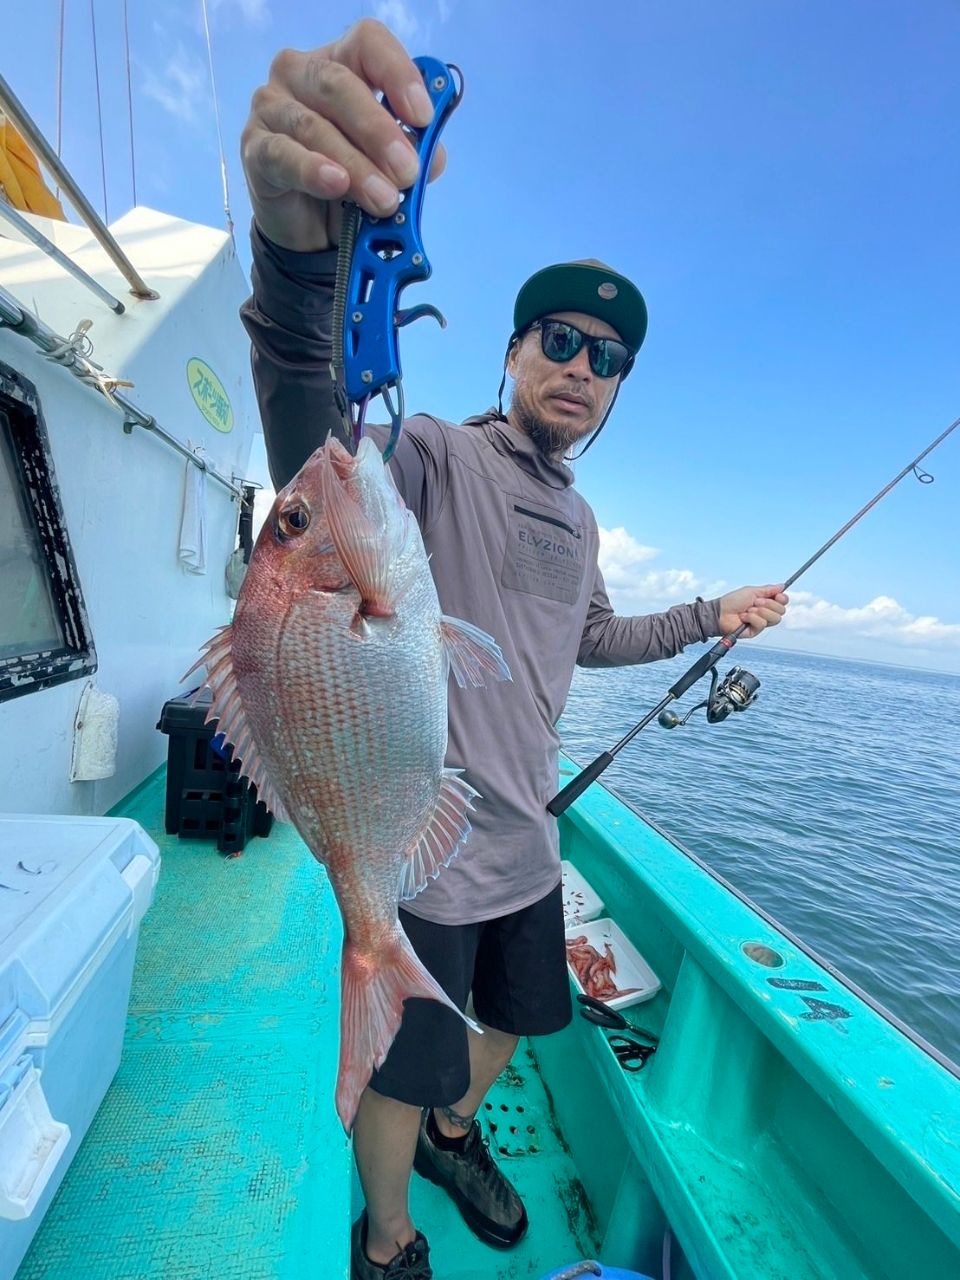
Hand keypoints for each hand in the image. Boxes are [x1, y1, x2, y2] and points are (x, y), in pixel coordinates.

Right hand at [241, 19, 447, 251]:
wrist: (310, 228)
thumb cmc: (351, 181)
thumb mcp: (389, 165)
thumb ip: (413, 152)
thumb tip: (432, 155)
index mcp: (341, 62)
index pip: (367, 43)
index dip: (397, 73)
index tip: (423, 115)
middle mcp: (301, 73)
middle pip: (339, 85)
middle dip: (378, 131)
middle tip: (407, 172)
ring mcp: (271, 106)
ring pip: (314, 126)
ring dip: (355, 166)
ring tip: (383, 200)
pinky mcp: (254, 146)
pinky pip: (282, 154)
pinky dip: (311, 170)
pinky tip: (334, 183)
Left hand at [716, 584, 788, 638]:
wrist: (721, 612)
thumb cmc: (733, 601)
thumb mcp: (751, 591)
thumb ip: (768, 589)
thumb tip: (782, 586)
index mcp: (766, 602)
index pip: (783, 602)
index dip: (782, 599)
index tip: (777, 596)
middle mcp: (765, 612)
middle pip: (781, 611)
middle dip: (769, 604)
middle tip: (755, 602)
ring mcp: (761, 622)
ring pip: (775, 618)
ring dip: (760, 611)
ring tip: (748, 610)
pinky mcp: (756, 631)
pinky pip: (762, 624)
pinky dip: (752, 618)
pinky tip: (743, 617)